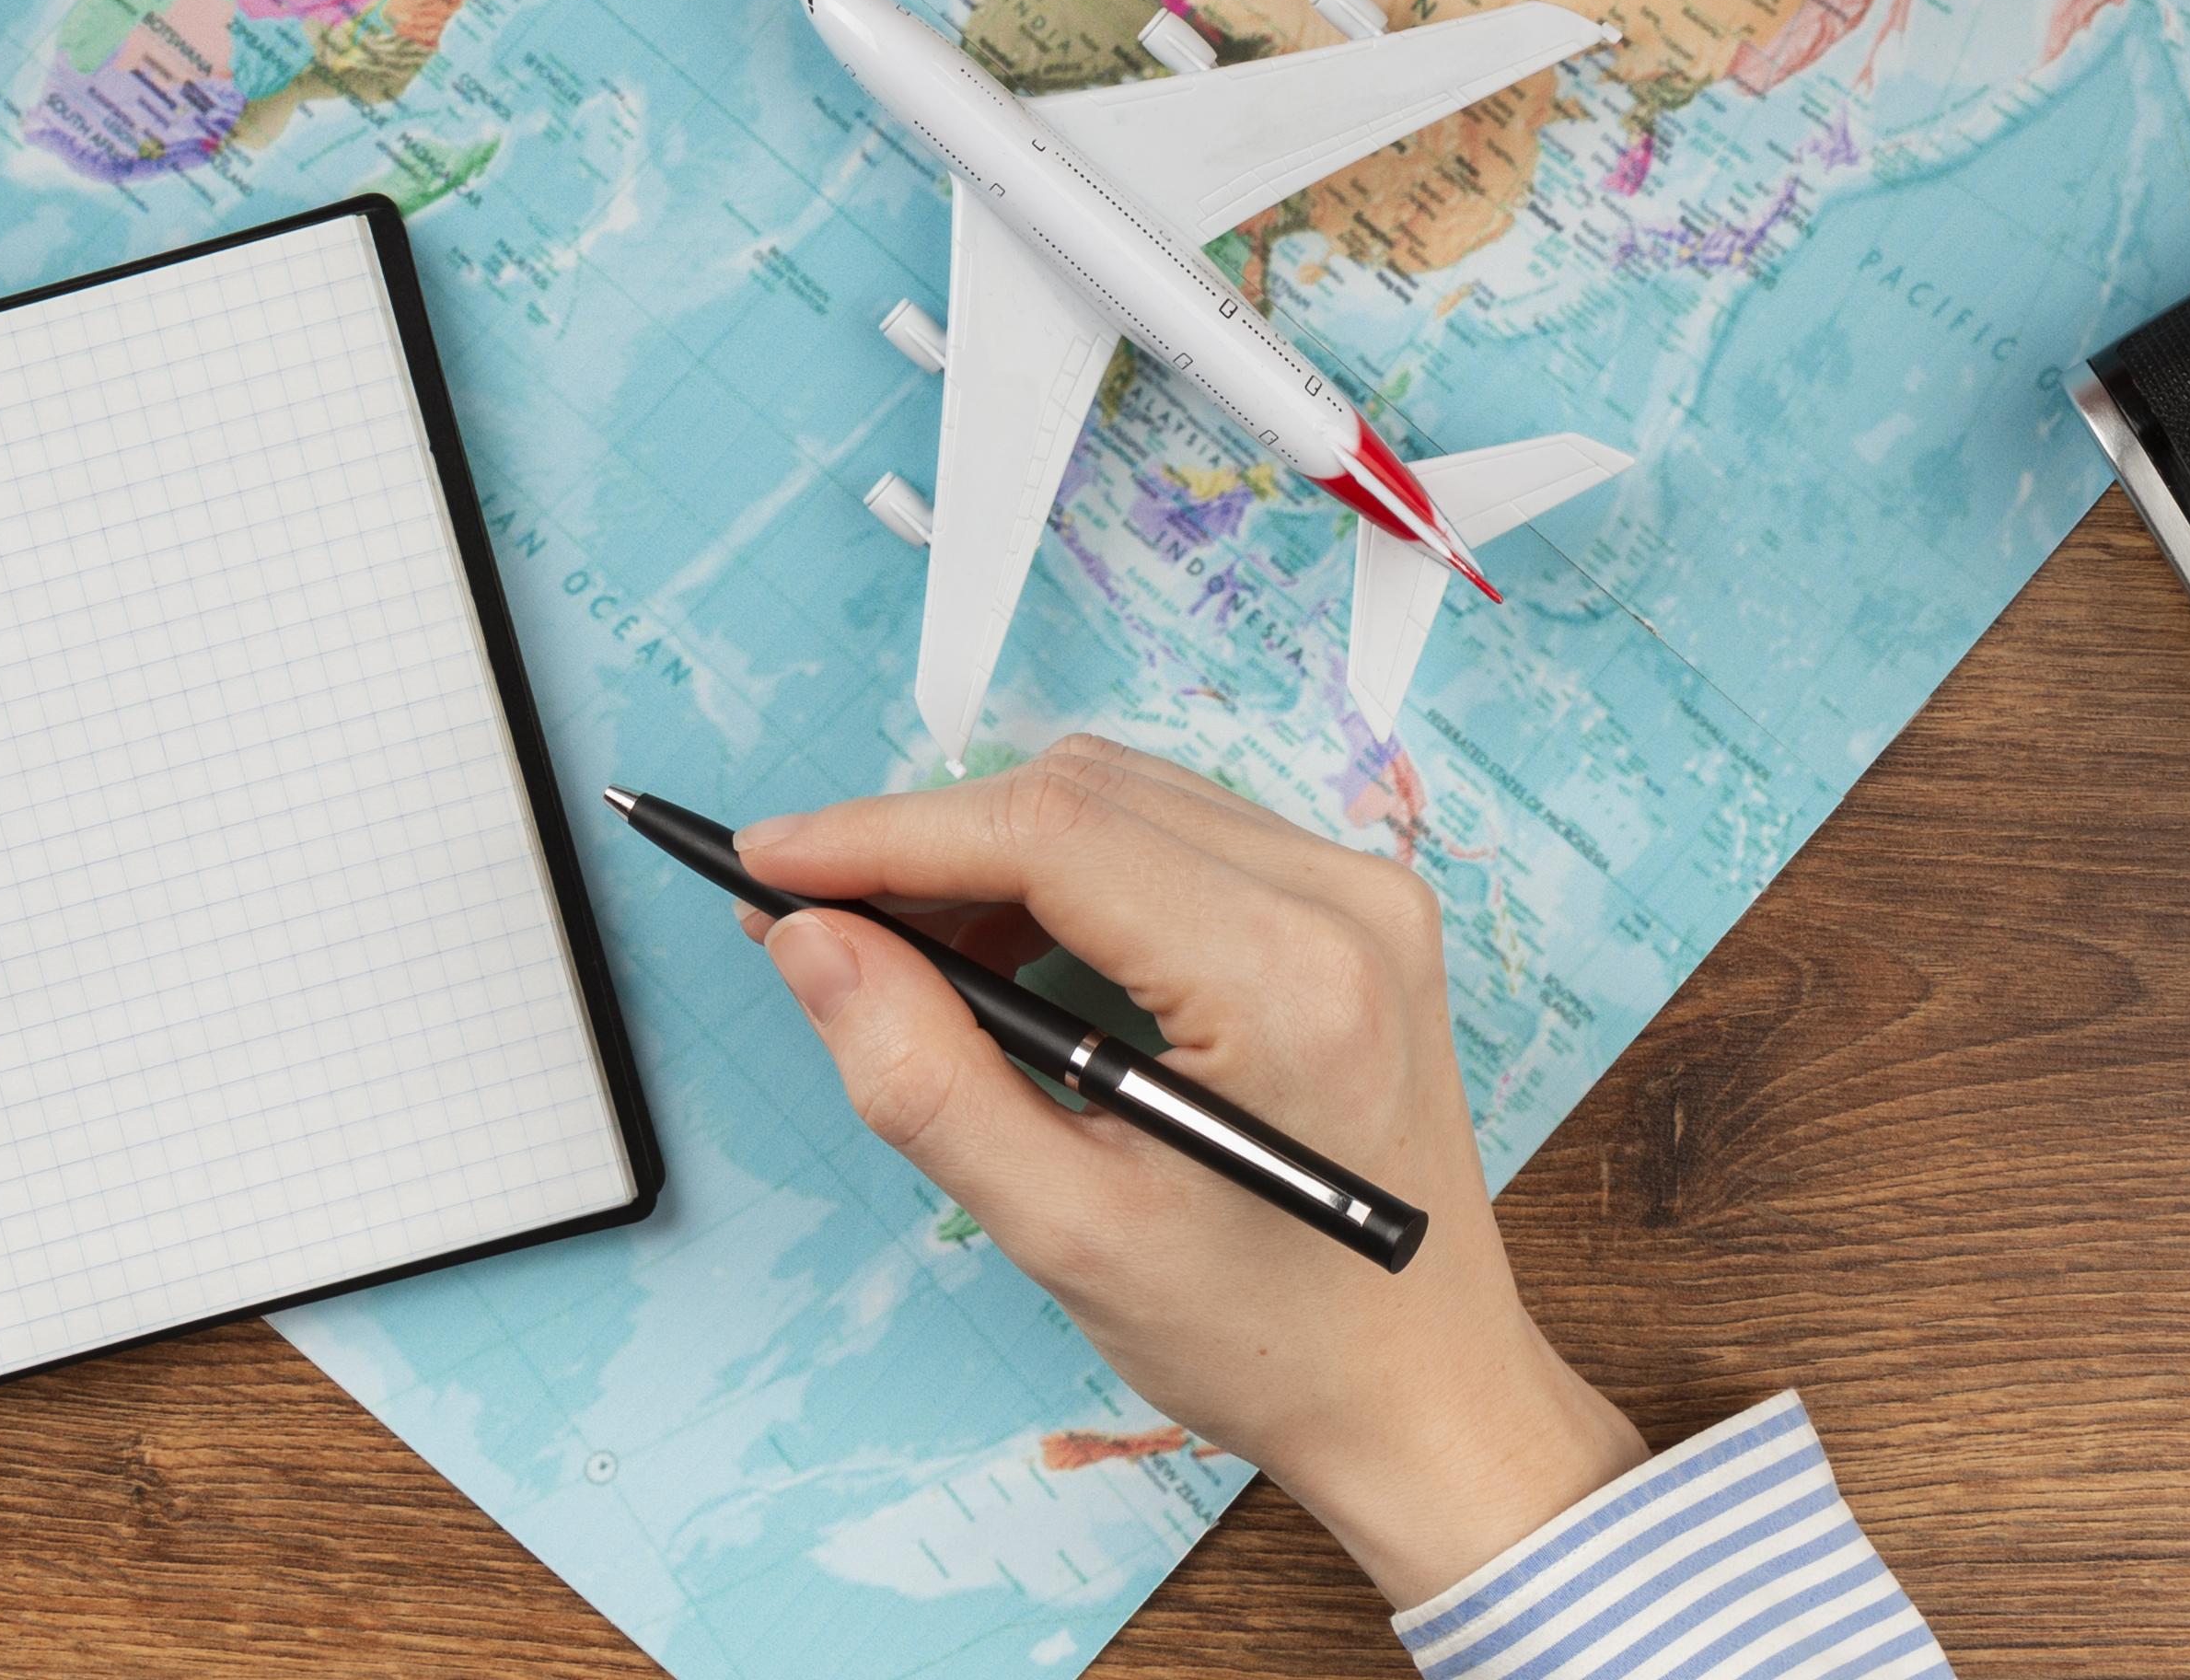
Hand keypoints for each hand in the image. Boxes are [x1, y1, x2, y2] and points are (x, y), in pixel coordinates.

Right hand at [738, 737, 1644, 1607]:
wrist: (1424, 1396)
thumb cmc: (1270, 1341)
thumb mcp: (1065, 1230)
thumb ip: (924, 1079)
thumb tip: (808, 942)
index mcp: (1289, 979)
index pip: (1049, 831)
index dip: (886, 834)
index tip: (765, 858)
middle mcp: (1344, 902)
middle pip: (1082, 793)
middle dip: (927, 844)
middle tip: (807, 919)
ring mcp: (1363, 895)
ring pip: (1125, 800)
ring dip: (995, 855)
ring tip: (898, 954)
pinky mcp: (1356, 913)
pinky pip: (1179, 837)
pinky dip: (1074, 874)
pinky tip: (1009, 958)